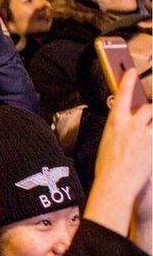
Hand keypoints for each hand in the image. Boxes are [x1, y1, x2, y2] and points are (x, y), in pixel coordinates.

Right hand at [85, 69, 152, 236]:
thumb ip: (120, 131)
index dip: (128, 81)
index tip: (131, 71)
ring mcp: (146, 135)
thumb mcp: (107, 144)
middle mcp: (132, 126)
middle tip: (146, 117)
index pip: (123, 95)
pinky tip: (149, 148)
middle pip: (148, 108)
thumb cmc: (107, 168)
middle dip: (149, 112)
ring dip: (152, 124)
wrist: (116, 184)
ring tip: (148, 133)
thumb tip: (127, 127)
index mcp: (115, 124)